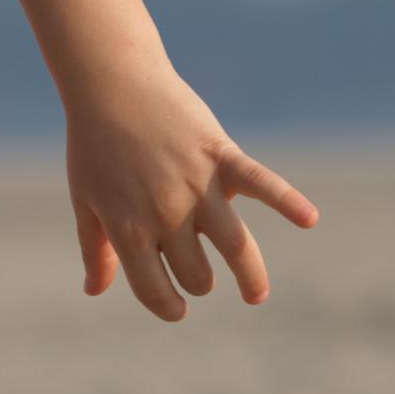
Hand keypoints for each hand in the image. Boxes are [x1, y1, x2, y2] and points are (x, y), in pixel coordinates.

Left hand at [65, 59, 319, 317]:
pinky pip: (261, 184)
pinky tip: (309, 218)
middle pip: (198, 274)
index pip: (155, 290)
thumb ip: (96, 250)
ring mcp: (197, 185)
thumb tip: (93, 292)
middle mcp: (166, 214)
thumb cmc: (93, 145)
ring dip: (249, 277)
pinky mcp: (221, 156)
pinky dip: (288, 201)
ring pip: (235, 247)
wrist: (110, 84)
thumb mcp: (85, 202)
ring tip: (255, 295)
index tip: (177, 309)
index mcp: (129, 230)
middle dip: (200, 282)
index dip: (168, 307)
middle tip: (200, 276)